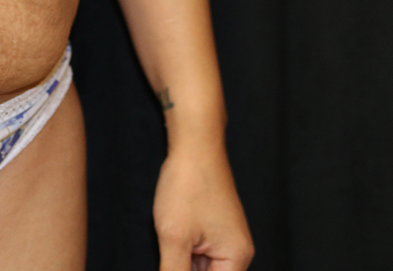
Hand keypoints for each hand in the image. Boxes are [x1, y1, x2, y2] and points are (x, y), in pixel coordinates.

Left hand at [152, 143, 253, 270]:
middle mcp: (236, 253)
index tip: (172, 263)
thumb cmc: (187, 186)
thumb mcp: (174, 237)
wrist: (194, 146)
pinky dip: (181, 251)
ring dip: (180, 260)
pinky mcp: (212, 229)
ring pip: (199, 266)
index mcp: (236, 259)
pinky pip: (197, 253)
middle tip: (171, 246)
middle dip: (182, 266)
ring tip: (173, 233)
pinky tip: (169, 238)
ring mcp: (224, 240)